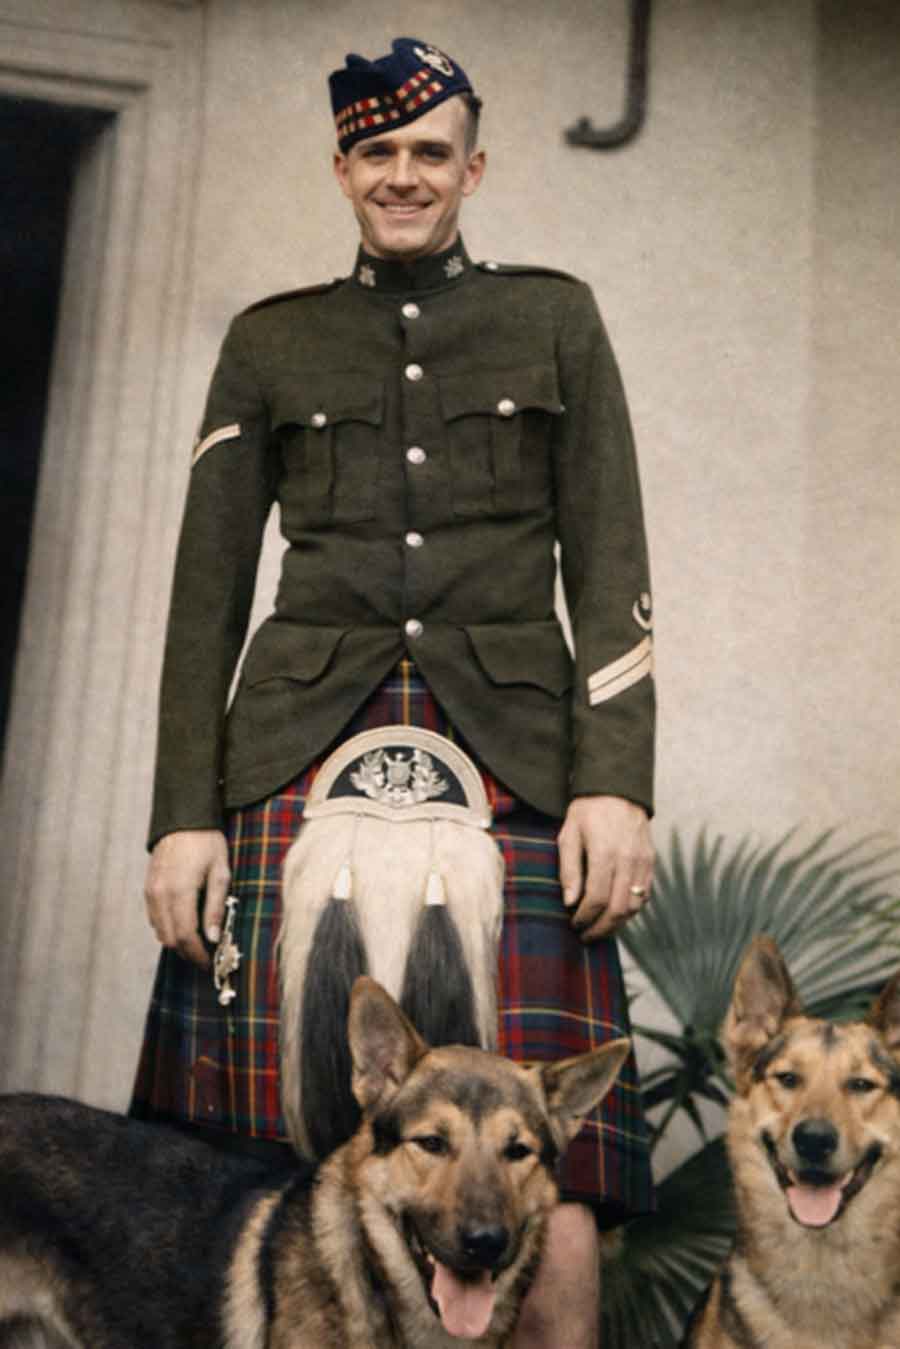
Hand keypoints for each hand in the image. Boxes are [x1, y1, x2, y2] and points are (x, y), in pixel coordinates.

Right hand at [144, 829, 230, 966]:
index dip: (197, 954)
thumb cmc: (207, 843)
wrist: (183, 818)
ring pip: (159, 931)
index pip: (185, 936)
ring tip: (197, 940)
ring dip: (176, 941)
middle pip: (169, 939)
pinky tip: (183, 923)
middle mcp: (160, 895)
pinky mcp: (147, 888)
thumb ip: (215, 907)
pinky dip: (167, 927)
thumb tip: (213, 938)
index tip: (209, 962)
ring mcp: (150, 892)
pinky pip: (154, 918)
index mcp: (180, 891)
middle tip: (205, 955)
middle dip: (187, 952)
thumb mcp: (220, 872)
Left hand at [557, 796, 652, 941]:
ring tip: (600, 929)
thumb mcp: (569, 834)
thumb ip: (569, 869)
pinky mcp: (651, 861)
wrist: (617, 788)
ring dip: (617, 924)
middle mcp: (628, 859)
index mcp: (604, 852)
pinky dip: (631, 909)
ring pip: (634, 906)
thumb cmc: (588, 811)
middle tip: (586, 936)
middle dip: (601, 928)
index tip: (574, 924)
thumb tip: (570, 902)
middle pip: (618, 908)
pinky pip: (645, 894)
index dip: (585, 917)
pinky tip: (616, 913)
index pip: (597, 898)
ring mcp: (643, 861)